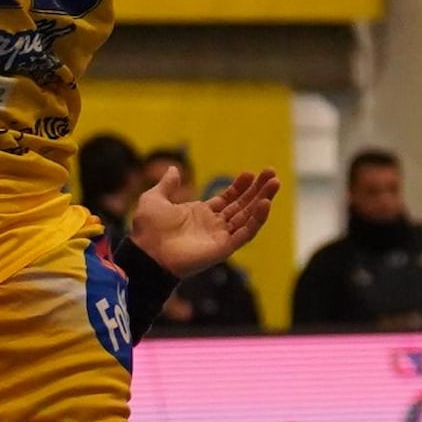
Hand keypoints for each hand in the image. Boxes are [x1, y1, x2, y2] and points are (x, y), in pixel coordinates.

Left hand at [118, 160, 274, 277]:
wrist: (146, 252)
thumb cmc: (147, 230)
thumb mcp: (154, 199)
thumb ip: (167, 185)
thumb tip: (173, 169)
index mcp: (200, 214)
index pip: (227, 199)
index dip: (240, 187)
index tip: (250, 173)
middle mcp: (213, 225)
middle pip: (242, 206)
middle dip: (258, 190)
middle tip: (272, 174)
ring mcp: (219, 236)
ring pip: (248, 217)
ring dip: (262, 201)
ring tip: (274, 183)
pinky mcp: (223, 248)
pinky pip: (245, 233)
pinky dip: (257, 219)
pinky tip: (266, 204)